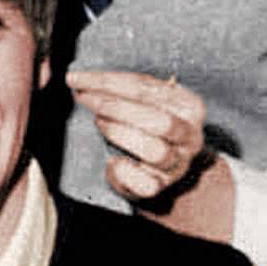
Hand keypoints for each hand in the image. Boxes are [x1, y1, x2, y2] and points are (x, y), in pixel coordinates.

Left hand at [66, 69, 215, 206]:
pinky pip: (145, 184)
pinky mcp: (162, 186)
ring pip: (155, 151)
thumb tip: (84, 81)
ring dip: (121, 134)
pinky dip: (125, 172)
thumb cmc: (146, 127)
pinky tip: (112, 161)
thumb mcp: (143, 102)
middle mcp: (190, 135)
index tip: (76, 79)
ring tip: (100, 123)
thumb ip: (123, 90)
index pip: (147, 88)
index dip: (107, 82)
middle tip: (86, 100)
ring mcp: (178, 163)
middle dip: (117, 108)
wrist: (160, 168)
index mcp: (189, 106)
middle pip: (159, 120)